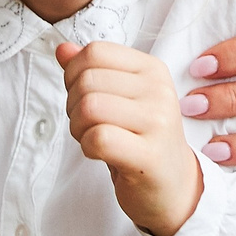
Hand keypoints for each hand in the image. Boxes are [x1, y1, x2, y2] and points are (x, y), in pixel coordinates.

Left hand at [57, 40, 202, 235]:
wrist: (173, 187)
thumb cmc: (141, 140)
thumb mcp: (119, 98)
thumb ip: (91, 71)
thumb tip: (62, 49)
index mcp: (152, 69)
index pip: (95, 52)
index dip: (74, 74)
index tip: (84, 97)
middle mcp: (160, 90)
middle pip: (87, 80)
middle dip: (73, 106)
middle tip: (88, 125)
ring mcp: (159, 122)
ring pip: (89, 107)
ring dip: (78, 128)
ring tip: (93, 138)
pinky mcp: (150, 155)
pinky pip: (98, 138)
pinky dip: (87, 147)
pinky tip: (100, 153)